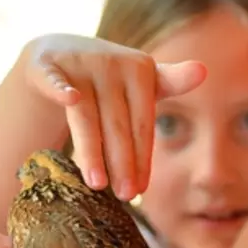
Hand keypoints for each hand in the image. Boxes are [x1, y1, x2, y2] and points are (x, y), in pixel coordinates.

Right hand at [22, 34, 206, 199]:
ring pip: (85, 115)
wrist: (59, 51)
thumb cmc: (108, 78)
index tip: (140, 191)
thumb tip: (203, 70)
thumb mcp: (139, 82)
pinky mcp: (44, 64)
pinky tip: (69, 98)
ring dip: (91, 149)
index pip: (142, 123)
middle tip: (125, 196)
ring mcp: (76, 62)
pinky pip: (51, 79)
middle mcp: (110, 61)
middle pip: (116, 123)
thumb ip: (170, 82)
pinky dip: (59, 87)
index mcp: (139, 68)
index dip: (141, 158)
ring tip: (96, 183)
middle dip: (121, 162)